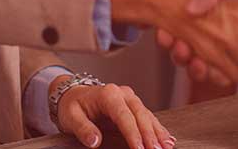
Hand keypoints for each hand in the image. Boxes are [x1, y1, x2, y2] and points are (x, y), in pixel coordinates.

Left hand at [53, 77, 175, 148]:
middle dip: (150, 135)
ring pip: (147, 115)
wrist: (74, 94)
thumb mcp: (71, 117)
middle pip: (140, 114)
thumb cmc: (72, 106)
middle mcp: (123, 94)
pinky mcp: (134, 106)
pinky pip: (148, 117)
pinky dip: (157, 128)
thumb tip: (95, 141)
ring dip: (158, 132)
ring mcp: (130, 98)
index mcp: (108, 94)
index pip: (124, 116)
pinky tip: (167, 139)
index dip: (133, 134)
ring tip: (167, 147)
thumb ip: (83, 129)